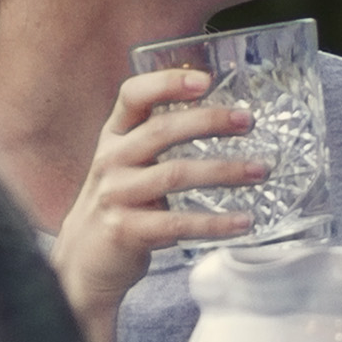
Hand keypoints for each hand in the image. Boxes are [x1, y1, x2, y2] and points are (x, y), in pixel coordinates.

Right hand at [46, 68, 263, 335]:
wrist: (82, 261)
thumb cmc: (119, 204)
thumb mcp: (127, 163)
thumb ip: (157, 139)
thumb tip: (223, 115)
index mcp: (114, 136)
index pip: (133, 95)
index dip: (168, 83)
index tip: (206, 80)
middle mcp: (110, 160)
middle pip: (161, 130)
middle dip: (209, 121)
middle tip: (248, 122)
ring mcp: (115, 195)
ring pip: (175, 174)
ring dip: (224, 171)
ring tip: (259, 171)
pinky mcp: (125, 231)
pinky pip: (177, 223)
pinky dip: (215, 222)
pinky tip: (243, 222)